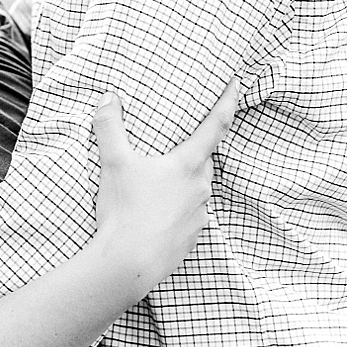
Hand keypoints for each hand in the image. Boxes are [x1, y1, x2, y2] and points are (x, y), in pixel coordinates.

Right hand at [90, 80, 238, 297]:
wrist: (129, 263)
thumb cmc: (125, 210)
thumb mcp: (114, 163)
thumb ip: (110, 126)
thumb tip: (109, 97)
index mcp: (187, 165)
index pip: (216, 125)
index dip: (228, 100)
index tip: (237, 83)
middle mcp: (201, 188)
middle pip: (205, 159)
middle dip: (196, 148)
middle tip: (181, 140)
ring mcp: (199, 215)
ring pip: (198, 188)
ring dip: (185, 181)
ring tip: (160, 181)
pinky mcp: (191, 237)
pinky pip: (190, 214)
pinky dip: (178, 208)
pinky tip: (157, 211)